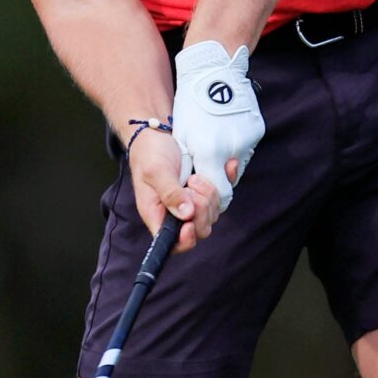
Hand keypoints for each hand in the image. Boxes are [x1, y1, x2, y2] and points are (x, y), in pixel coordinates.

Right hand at [128, 125, 220, 250]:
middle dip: (201, 209)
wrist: (157, 134)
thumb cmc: (149, 154)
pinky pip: (223, 194)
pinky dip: (227, 180)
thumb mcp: (155, 172)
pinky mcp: (205, 191)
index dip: (186, 239)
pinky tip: (228, 166)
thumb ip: (170, 193)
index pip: (173, 243)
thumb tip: (186, 215)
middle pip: (200, 229)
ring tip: (195, 177)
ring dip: (210, 194)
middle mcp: (176, 214)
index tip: (190, 223)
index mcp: (158, 215)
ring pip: (213, 213)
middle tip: (191, 185)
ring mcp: (193, 203)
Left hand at [171, 41, 263, 214]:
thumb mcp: (183, 136)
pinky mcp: (257, 130)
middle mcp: (232, 149)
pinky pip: (246, 148)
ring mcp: (248, 140)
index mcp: (210, 152)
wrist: (214, 71)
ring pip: (239, 164)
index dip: (211, 196)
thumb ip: (191, 164)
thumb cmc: (191, 104)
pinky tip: (226, 131)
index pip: (219, 192)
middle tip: (207, 168)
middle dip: (219, 178)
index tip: (204, 191)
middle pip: (231, 179)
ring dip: (228, 162)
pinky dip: (237, 146)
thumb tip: (195, 183)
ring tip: (215, 143)